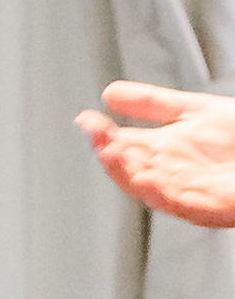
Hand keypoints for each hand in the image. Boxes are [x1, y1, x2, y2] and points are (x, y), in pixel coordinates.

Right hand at [77, 79, 234, 224]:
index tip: (88, 120)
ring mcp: (189, 189)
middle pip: (130, 167)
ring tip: (111, 154)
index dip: (103, 133)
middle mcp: (173, 172)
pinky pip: (178, 202)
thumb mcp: (195, 110)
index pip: (123, 144)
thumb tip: (110, 93)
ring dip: (127, 173)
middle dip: (110, 152)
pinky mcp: (209, 205)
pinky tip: (145, 178)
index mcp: (165, 150)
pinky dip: (159, 191)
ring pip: (148, 188)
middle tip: (96, 136)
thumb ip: (152, 103)